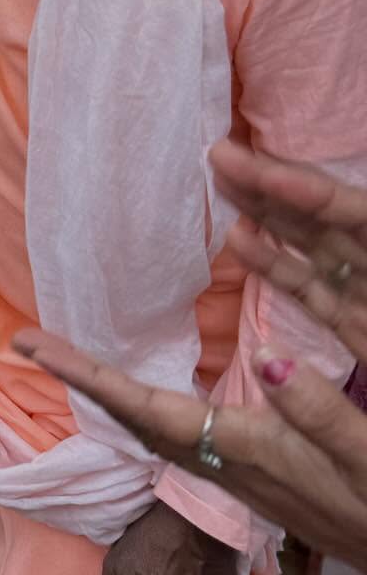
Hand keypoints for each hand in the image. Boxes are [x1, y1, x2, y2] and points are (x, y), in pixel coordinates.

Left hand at [17, 327, 366, 571]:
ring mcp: (227, 475)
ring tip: (66, 361)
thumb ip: (316, 407)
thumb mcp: (361, 455)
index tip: (34, 347)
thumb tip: (268, 356)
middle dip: (78, 379)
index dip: (86, 376)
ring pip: (148, 430)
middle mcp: (219, 466)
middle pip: (131, 418)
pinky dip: (139, 409)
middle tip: (29, 342)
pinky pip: (173, 437)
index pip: (143, 408)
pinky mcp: (242, 476)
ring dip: (104, 394)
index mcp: (238, 452)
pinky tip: (138, 398)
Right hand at [212, 139, 366, 356]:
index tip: (257, 168)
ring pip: (328, 254)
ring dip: (275, 218)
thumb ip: (334, 421)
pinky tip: (242, 244)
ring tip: (223, 183)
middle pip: (340, 227)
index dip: (310, 196)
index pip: (365, 229)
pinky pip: (325, 291)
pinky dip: (283, 265)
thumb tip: (266, 366)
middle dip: (281, 188)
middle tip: (221, 153)